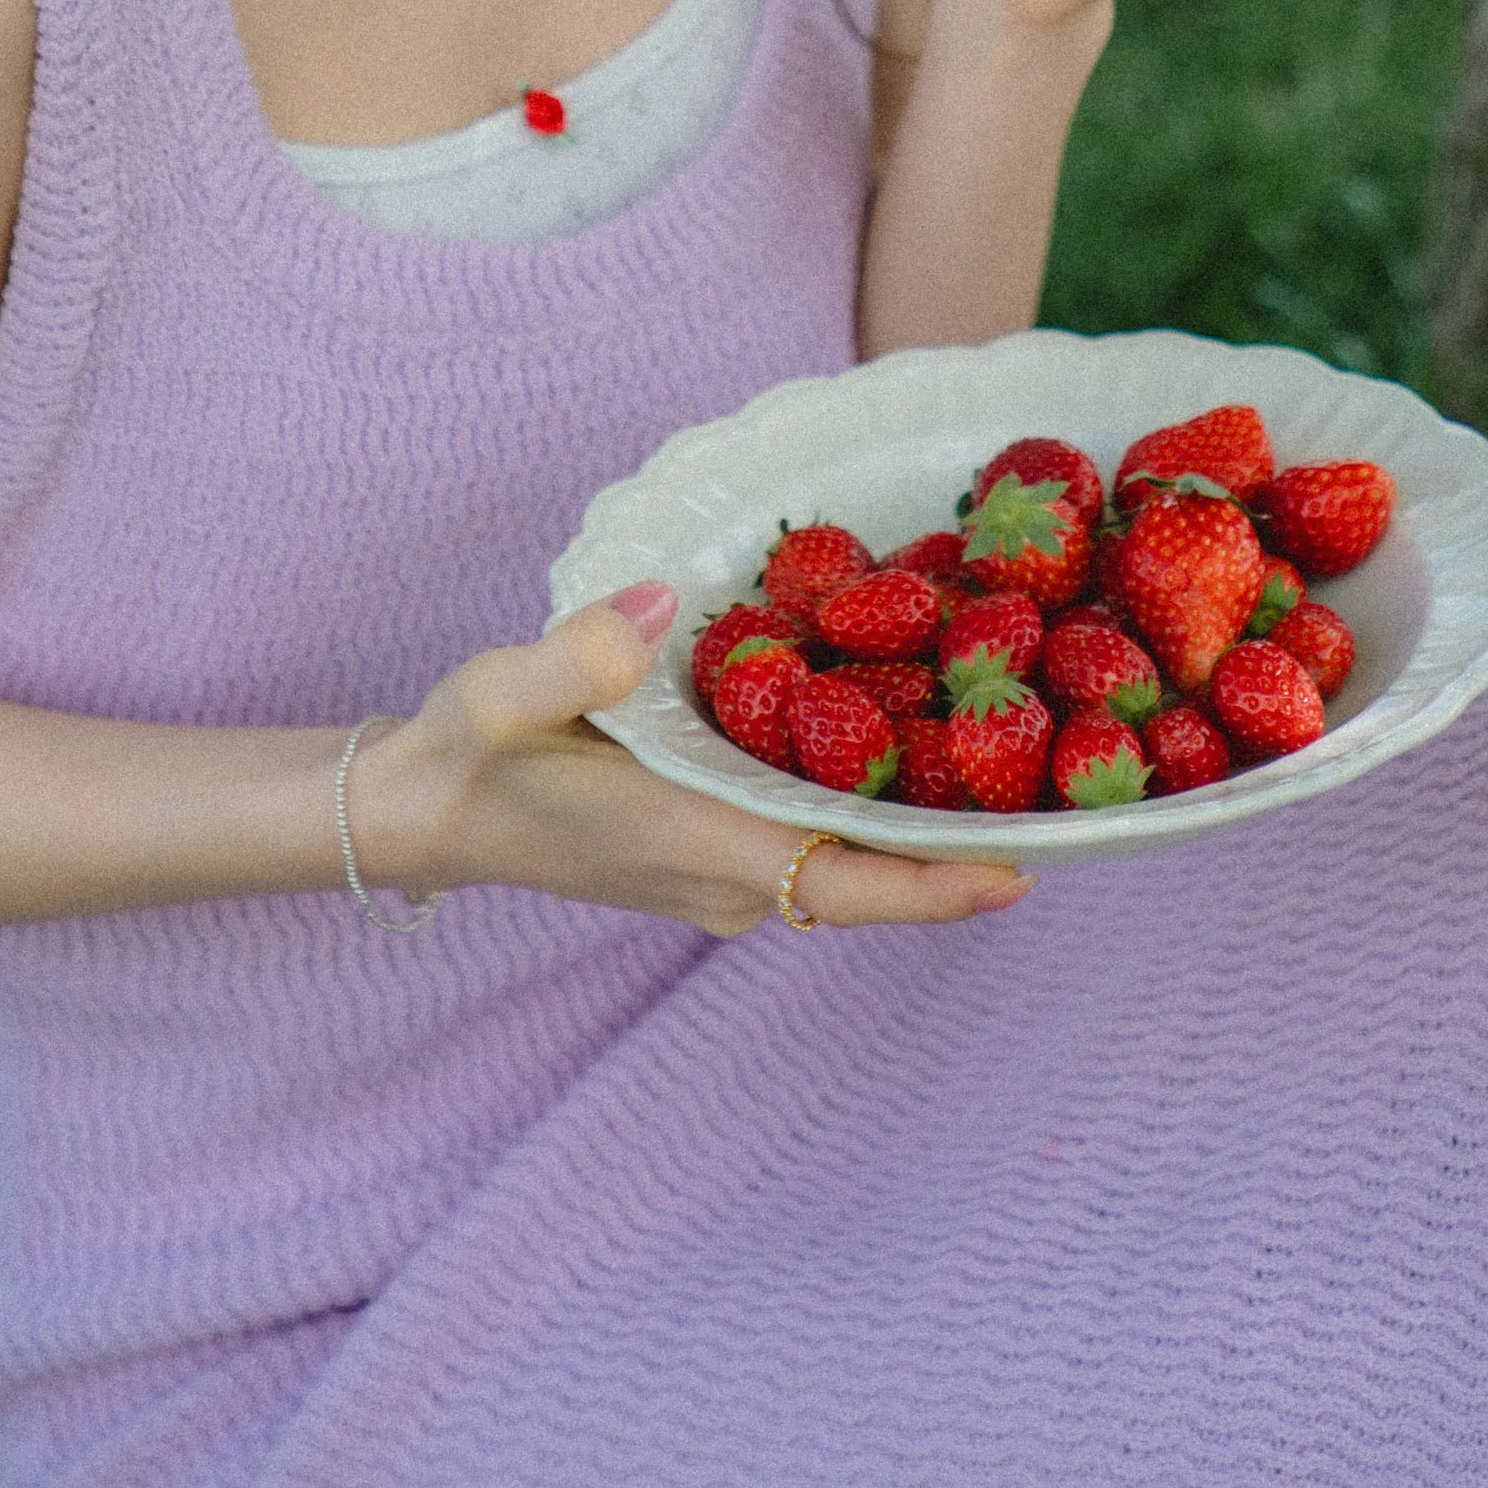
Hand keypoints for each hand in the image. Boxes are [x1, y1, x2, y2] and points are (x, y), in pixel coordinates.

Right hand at [353, 587, 1031, 934]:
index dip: (934, 884)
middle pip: (871, 876)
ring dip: (919, 820)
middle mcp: (725, 878)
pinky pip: (814, 842)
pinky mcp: (714, 854)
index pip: (838, 885)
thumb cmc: (464, 754)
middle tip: (1065, 776)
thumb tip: (669, 602)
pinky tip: (903, 733)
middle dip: (962, 840)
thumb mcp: (500, 693)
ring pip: (848, 861)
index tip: (1026, 871)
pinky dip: (866, 803)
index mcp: (692, 845)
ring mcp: (722, 876)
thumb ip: (578, 653)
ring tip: (1012, 744)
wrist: (423, 811)